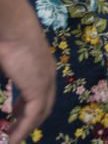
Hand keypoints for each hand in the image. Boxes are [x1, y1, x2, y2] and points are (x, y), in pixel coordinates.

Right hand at [0, 0, 56, 143]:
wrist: (14, 27)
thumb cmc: (6, 39)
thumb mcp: (6, 60)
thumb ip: (9, 71)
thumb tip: (8, 70)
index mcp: (41, 66)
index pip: (39, 92)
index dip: (26, 106)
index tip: (13, 115)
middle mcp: (48, 75)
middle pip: (43, 105)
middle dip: (27, 120)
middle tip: (12, 131)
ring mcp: (46, 82)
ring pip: (40, 113)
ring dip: (25, 128)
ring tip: (11, 139)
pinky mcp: (38, 89)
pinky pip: (32, 116)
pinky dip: (23, 129)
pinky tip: (13, 139)